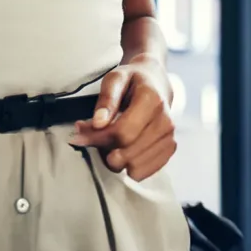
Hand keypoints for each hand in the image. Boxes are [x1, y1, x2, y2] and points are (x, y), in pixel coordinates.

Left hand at [69, 58, 176, 180]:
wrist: (155, 82)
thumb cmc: (133, 80)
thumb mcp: (115, 78)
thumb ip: (106, 99)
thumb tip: (98, 123)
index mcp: (152, 99)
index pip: (123, 132)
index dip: (99, 137)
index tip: (81, 135)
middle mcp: (165, 121)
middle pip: (128, 152)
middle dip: (103, 149)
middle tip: (91, 139)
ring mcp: (169, 137)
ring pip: (135, 166)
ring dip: (116, 160)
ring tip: (108, 144)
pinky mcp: (169, 149)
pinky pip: (145, 171)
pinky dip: (128, 165)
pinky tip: (122, 151)